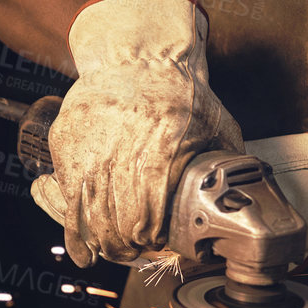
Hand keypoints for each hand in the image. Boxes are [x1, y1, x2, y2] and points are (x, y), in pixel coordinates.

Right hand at [30, 0, 242, 265]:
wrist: (136, 54)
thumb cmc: (178, 90)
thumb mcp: (215, 123)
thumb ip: (226, 163)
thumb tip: (241, 199)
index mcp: (161, 151)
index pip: (150, 216)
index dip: (153, 240)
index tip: (159, 246)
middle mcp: (119, 152)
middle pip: (118, 222)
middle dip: (127, 247)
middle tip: (135, 253)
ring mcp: (87, 149)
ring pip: (90, 215)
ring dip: (102, 242)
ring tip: (112, 253)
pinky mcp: (65, 145)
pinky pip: (67, 198)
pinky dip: (74, 229)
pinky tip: (82, 250)